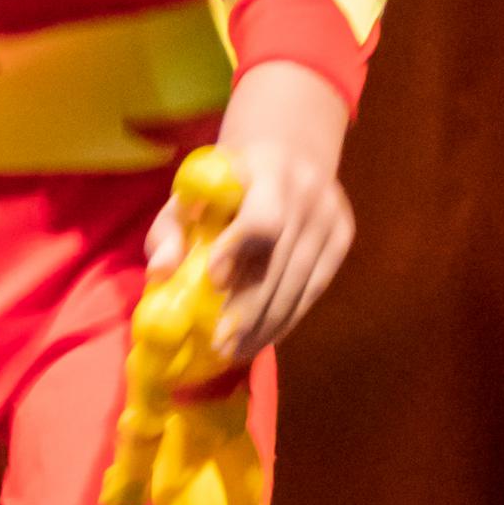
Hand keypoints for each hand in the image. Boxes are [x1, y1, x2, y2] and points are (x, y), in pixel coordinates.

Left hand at [145, 59, 353, 363]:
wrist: (285, 152)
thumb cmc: (224, 182)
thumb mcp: (189, 194)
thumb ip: (168, 231)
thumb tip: (160, 273)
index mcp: (266, 171)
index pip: (264, 218)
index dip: (240, 252)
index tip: (215, 282)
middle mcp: (307, 192)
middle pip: (281, 262)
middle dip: (249, 308)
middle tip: (221, 344)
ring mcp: (330, 215)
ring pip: (300, 282)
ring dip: (268, 324)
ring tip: (237, 352)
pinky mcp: (342, 236)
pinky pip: (315, 287)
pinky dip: (289, 316)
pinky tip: (264, 336)